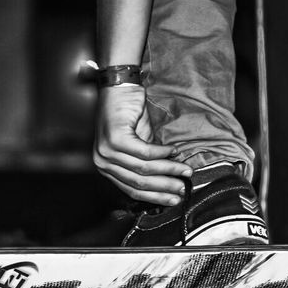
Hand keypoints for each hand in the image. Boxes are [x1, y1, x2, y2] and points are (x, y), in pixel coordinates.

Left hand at [93, 84, 190, 205]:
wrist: (119, 88)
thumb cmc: (130, 116)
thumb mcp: (139, 145)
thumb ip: (149, 164)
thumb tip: (170, 183)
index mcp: (106, 168)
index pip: (132, 190)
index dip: (155, 197)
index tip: (174, 200)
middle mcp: (102, 162)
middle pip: (138, 182)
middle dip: (165, 187)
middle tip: (184, 188)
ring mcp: (106, 151)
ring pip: (143, 169)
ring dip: (169, 170)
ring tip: (185, 170)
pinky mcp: (115, 138)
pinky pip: (144, 152)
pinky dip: (162, 153)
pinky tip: (173, 151)